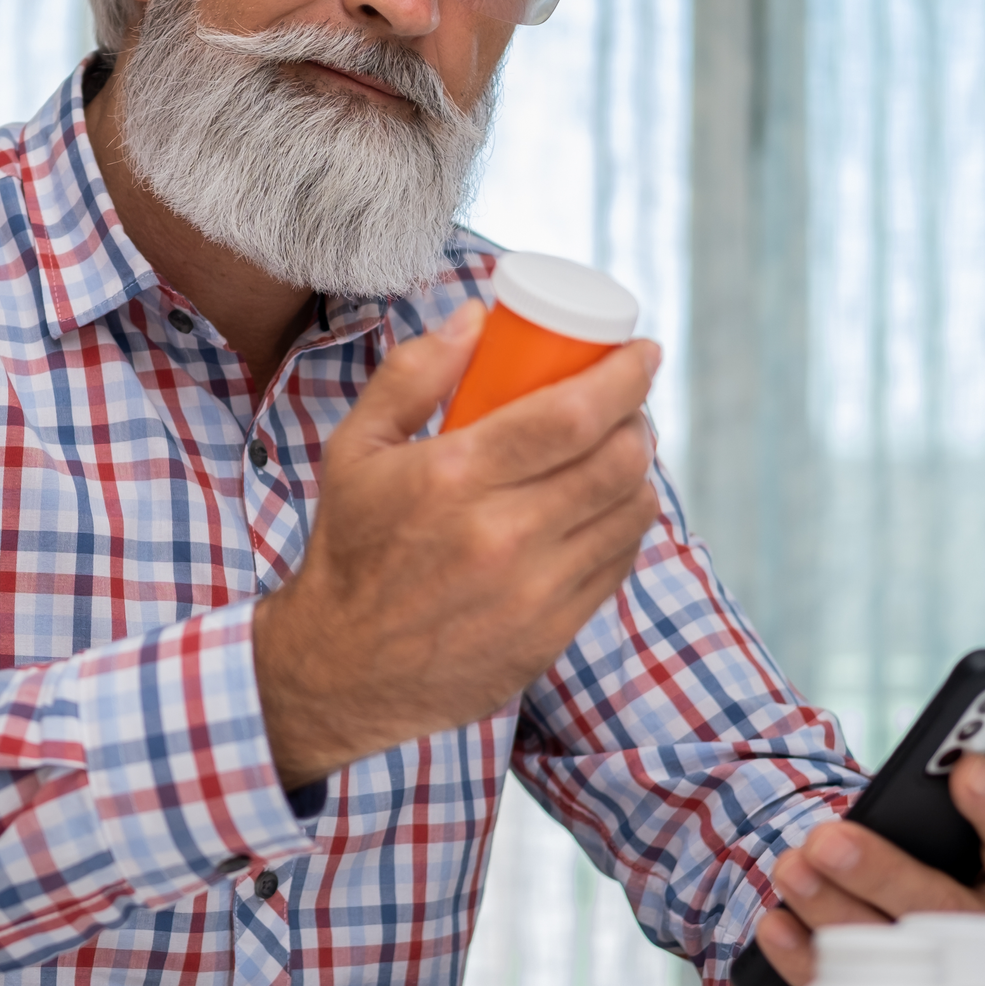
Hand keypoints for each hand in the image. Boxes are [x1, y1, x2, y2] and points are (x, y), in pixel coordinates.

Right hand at [253, 300, 662, 785]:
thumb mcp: (356, 449)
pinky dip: (624, 525)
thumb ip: (412, 375)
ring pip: (630, 512)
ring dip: (638, 471)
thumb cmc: (352, 548)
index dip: (625, 375)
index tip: (642, 352)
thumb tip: (478, 317)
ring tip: (619, 452)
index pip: (573, 414)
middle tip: (628, 403)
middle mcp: (502, 536)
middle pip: (617, 460)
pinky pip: (618, 563)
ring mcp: (533, 592)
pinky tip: (605, 509)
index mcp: (454, 478)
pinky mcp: (551, 634)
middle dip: (638, 418)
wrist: (341, 669)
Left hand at [751, 753, 984, 985]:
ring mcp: (942, 982)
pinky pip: (840, 985)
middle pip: (940, 909)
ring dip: (830, 908)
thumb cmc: (978, 863)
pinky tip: (775, 924)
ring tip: (791, 866)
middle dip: (880, 872)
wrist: (956, 946)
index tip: (968, 769)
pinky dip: (803, 956)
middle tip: (828, 839)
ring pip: (884, 950)